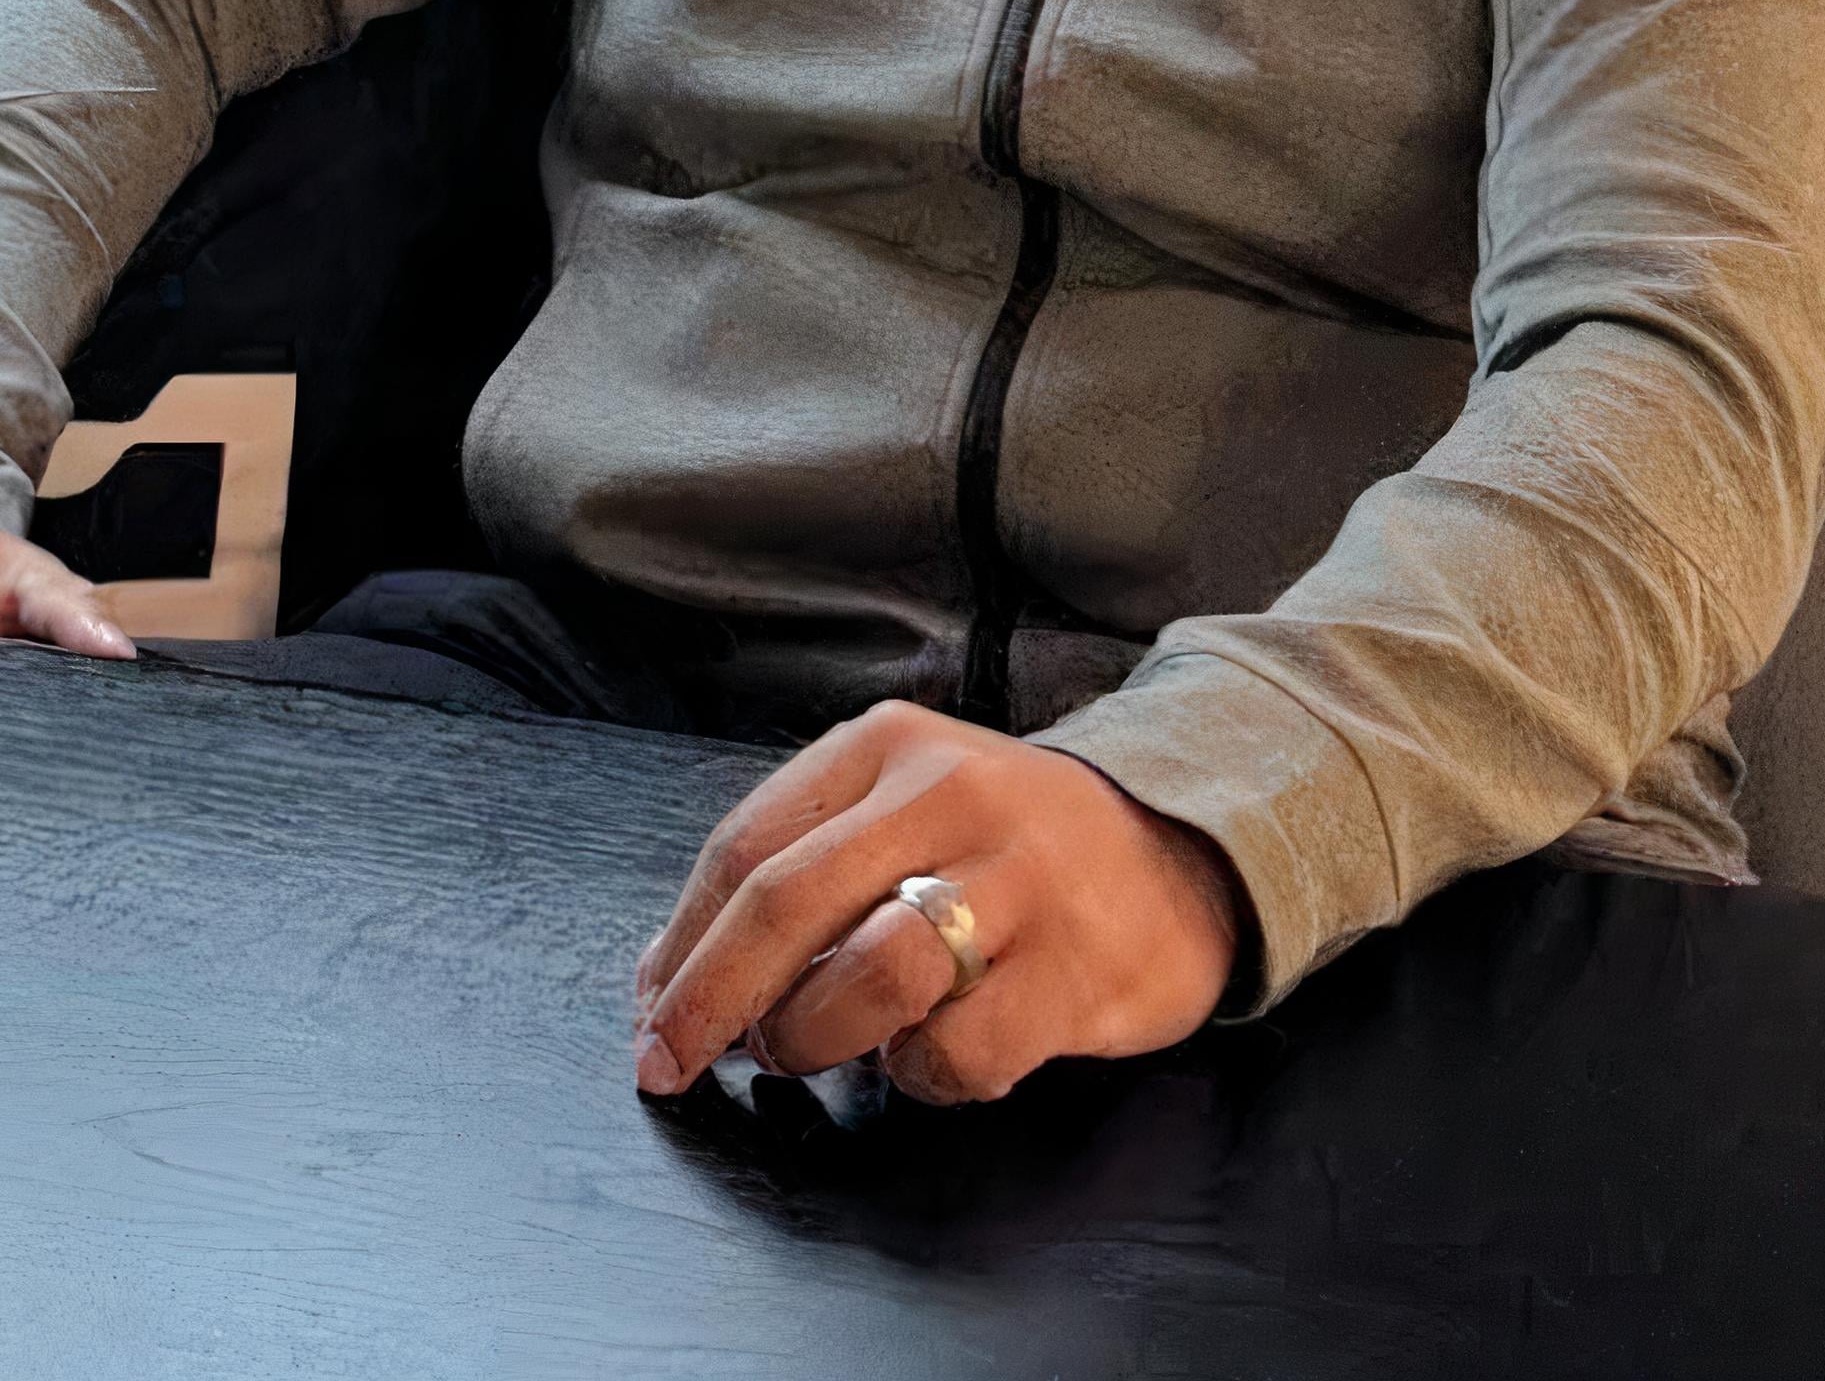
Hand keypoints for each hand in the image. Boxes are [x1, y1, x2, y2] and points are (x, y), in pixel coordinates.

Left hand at [631, 701, 1243, 1108]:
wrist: (1179, 849)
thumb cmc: (1005, 846)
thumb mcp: (902, 809)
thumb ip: (800, 867)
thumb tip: (669, 974)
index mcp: (884, 748)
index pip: (746, 844)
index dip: (683, 940)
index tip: (646, 1013)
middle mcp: (946, 796)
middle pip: (786, 903)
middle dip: (709, 1000)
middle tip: (669, 1065)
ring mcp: (1017, 881)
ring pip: (867, 978)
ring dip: (810, 1038)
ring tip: (806, 1054)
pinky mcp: (1075, 969)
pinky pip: (960, 1052)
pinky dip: (918, 1077)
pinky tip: (925, 1061)